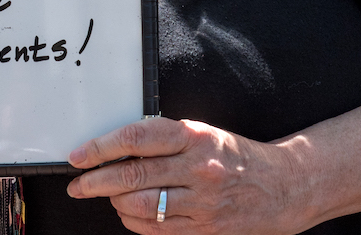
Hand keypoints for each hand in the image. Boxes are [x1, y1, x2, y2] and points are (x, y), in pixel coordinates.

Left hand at [66, 117, 312, 233]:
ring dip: (114, 202)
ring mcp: (201, 201)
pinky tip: (127, 213)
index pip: (136, 138)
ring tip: (108, 196)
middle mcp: (197, 167)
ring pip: (140, 204)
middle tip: (77, 184)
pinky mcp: (205, 227)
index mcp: (194, 136)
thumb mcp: (203, 134)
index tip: (79, 155)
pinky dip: (133, 221)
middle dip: (95, 181)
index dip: (101, 147)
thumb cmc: (235, 156)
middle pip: (132, 175)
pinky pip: (156, 228)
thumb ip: (164, 139)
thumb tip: (116, 149)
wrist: (282, 186)